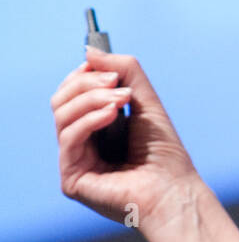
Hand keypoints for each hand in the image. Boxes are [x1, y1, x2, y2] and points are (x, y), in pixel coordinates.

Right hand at [50, 47, 198, 229]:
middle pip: (61, 100)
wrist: (175, 190)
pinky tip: (113, 115)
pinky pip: (69, 137)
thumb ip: (123, 71)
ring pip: (62, 114)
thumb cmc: (164, 153)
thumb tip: (88, 51)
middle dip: (87, 83)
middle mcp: (81, 144)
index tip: (105, 67)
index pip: (72, 93)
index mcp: (94, 127)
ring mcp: (74, 161)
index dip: (83, 74)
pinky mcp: (71, 178)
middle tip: (117, 83)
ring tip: (121, 100)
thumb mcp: (144, 100)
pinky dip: (90, 119)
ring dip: (92, 98)